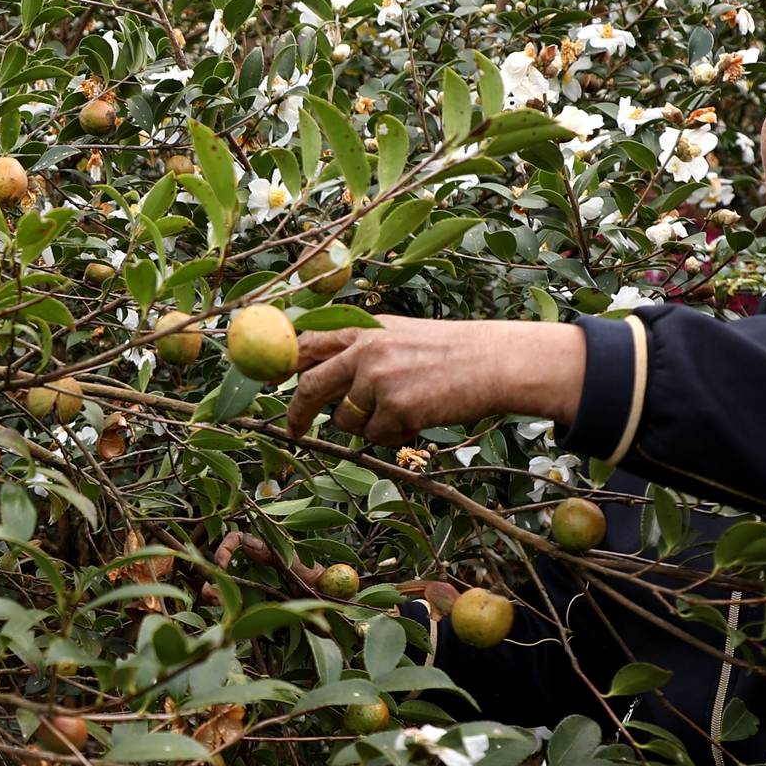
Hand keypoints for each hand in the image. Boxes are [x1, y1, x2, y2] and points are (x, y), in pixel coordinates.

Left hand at [284, 317, 586, 450]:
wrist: (494, 361)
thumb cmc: (450, 352)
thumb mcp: (398, 335)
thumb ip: (360, 349)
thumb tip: (315, 372)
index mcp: (362, 328)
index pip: (305, 344)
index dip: (283, 366)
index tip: (271, 383)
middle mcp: (363, 350)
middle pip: (308, 387)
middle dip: (296, 414)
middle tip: (293, 431)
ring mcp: (377, 380)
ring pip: (346, 420)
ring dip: (366, 426)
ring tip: (403, 410)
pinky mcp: (395, 408)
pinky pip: (375, 438)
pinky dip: (393, 437)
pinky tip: (419, 419)